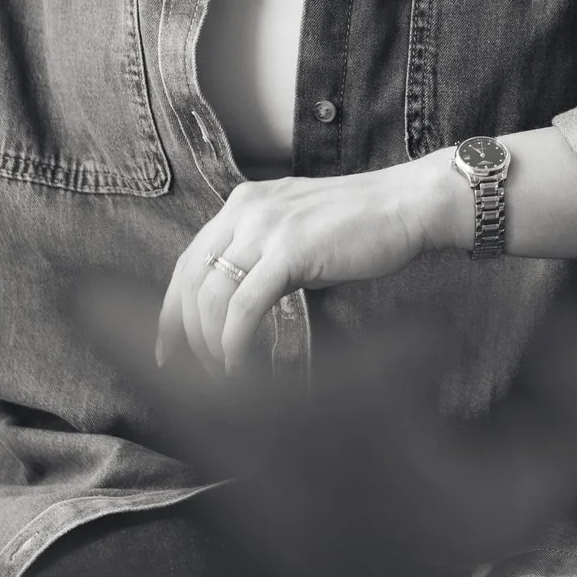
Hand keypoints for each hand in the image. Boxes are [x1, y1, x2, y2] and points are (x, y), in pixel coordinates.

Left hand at [157, 156, 467, 376]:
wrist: (407, 203)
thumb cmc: (362, 223)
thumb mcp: (298, 227)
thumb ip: (265, 252)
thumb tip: (242, 303)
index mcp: (243, 203)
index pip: (189, 259)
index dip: (172, 308)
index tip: (168, 348)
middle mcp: (246, 209)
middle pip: (190, 279)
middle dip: (185, 333)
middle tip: (193, 371)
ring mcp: (266, 227)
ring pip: (213, 295)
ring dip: (212, 343)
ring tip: (227, 373)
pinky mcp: (290, 250)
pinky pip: (245, 305)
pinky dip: (235, 341)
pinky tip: (241, 364)